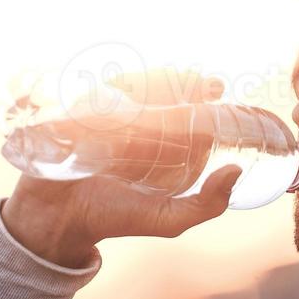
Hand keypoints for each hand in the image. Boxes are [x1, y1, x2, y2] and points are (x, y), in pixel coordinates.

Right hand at [1, 69, 241, 267]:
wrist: (61, 219)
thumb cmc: (115, 218)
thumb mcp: (169, 219)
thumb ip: (207, 205)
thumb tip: (236, 171)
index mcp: (161, 143)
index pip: (184, 110)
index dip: (199, 94)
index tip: (215, 89)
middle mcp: (136, 125)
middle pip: (161, 90)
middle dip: (181, 81)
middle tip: (202, 83)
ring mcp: (107, 115)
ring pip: (134, 85)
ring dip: (153, 78)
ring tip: (170, 84)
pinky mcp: (78, 112)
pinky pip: (98, 91)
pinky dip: (112, 88)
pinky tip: (125, 90)